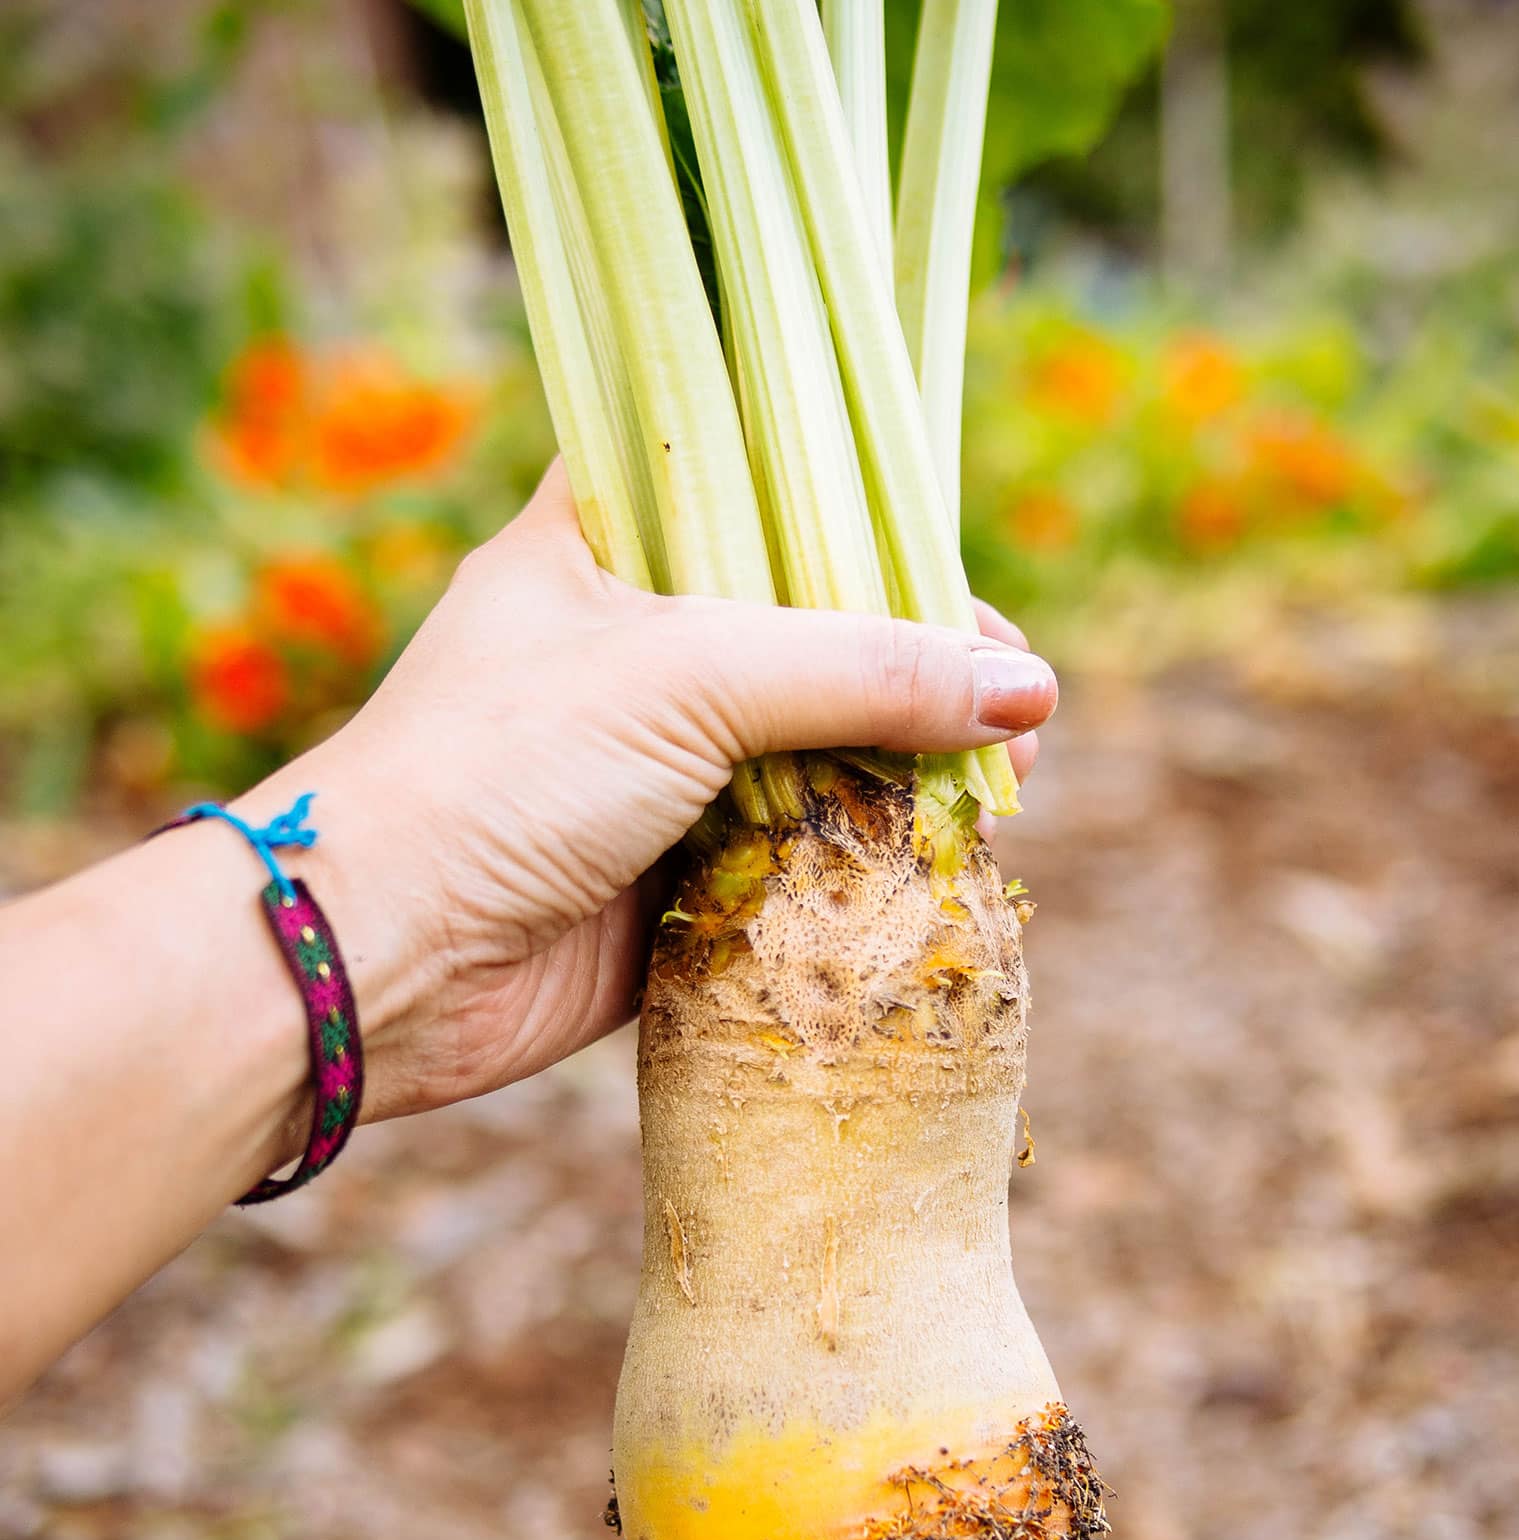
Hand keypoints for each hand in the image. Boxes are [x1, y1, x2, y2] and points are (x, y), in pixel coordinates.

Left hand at [240, 460, 1057, 1122]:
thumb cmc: (497, 771)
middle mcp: (635, 643)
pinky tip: (938, 864)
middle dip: (923, 668)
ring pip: (817, 749)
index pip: (761, 483)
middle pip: (814, 629)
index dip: (870, 516)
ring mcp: (654, 765)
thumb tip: (1024, 691)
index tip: (964, 572)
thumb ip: (862, 669)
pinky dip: (863, 862)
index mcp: (605, 538)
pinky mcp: (670, 876)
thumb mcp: (687, 676)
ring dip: (909, 772)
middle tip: (1016, 713)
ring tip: (1006, 792)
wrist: (377, 960)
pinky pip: (794, 857)